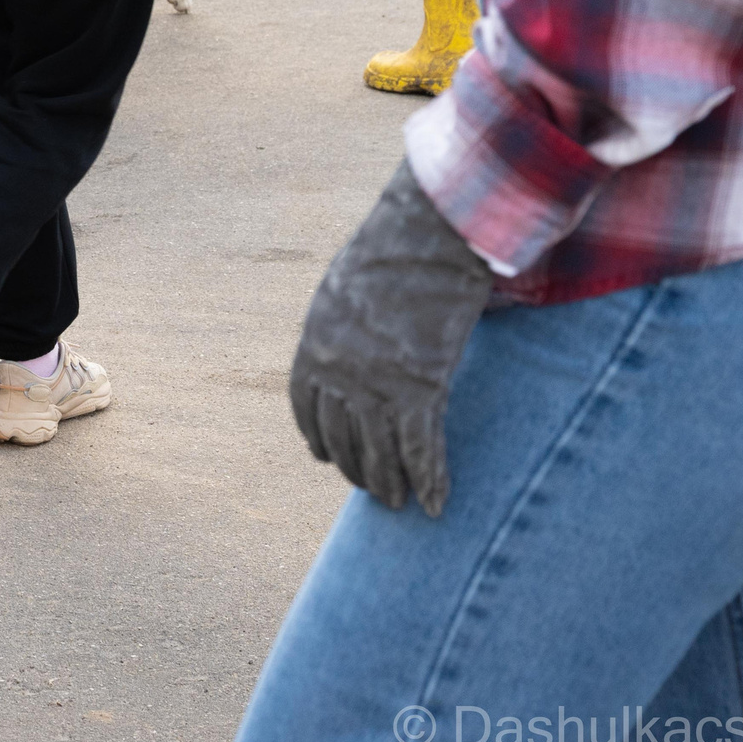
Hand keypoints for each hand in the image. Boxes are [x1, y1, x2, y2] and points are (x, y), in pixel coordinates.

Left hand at [288, 160, 493, 516]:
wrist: (426, 238)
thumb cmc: (390, 254)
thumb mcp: (346, 287)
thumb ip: (344, 322)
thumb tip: (353, 336)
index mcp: (314, 345)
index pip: (306, 407)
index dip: (317, 437)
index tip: (326, 457)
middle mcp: (337, 372)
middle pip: (342, 437)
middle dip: (357, 468)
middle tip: (373, 490)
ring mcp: (376, 383)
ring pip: (380, 452)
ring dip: (390, 483)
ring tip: (399, 503)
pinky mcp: (419, 387)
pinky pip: (420, 448)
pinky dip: (429, 479)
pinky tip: (436, 502)